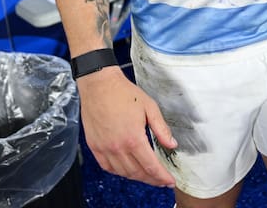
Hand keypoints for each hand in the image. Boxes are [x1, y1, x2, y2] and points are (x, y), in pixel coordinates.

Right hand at [78, 68, 176, 187]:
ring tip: (147, 175)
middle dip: (152, 179)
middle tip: (161, 180)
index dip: (162, 177)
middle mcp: (118, 147)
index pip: (151, 166)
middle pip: (138, 173)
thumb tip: (172, 144)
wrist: (99, 85)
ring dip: (137, 177)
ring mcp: (104, 149)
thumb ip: (161, 129)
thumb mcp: (150, 107)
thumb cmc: (123, 93)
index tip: (170, 181)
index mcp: (134, 138)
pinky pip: (108, 167)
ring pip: (123, 173)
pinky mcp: (95, 147)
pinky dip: (119, 172)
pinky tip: (127, 169)